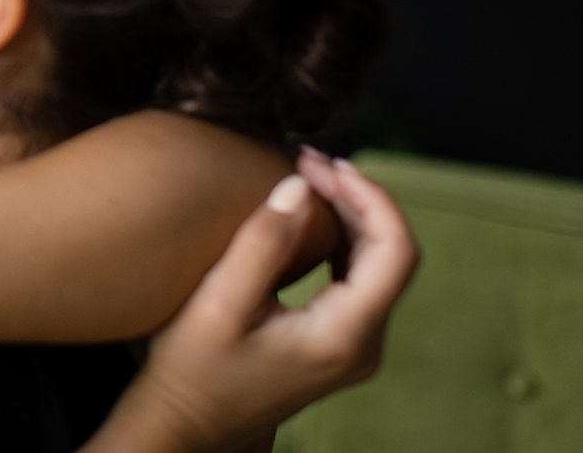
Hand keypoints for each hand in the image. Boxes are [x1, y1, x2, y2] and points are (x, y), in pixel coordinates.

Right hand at [84, 152, 418, 452]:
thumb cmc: (194, 368)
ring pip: (379, 264)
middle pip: (392, 254)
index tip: (324, 163)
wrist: (187, 423)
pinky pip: (359, 280)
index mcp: (344, 336)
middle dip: (357, 198)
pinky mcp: (338, 343)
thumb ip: (262, 242)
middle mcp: (364, 345)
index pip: (395, 251)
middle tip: (307, 159)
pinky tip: (309, 216)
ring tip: (308, 177)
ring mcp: (354, 347)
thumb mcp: (219, 302)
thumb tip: (299, 186)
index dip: (371, 196)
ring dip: (350, 215)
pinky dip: (341, 239)